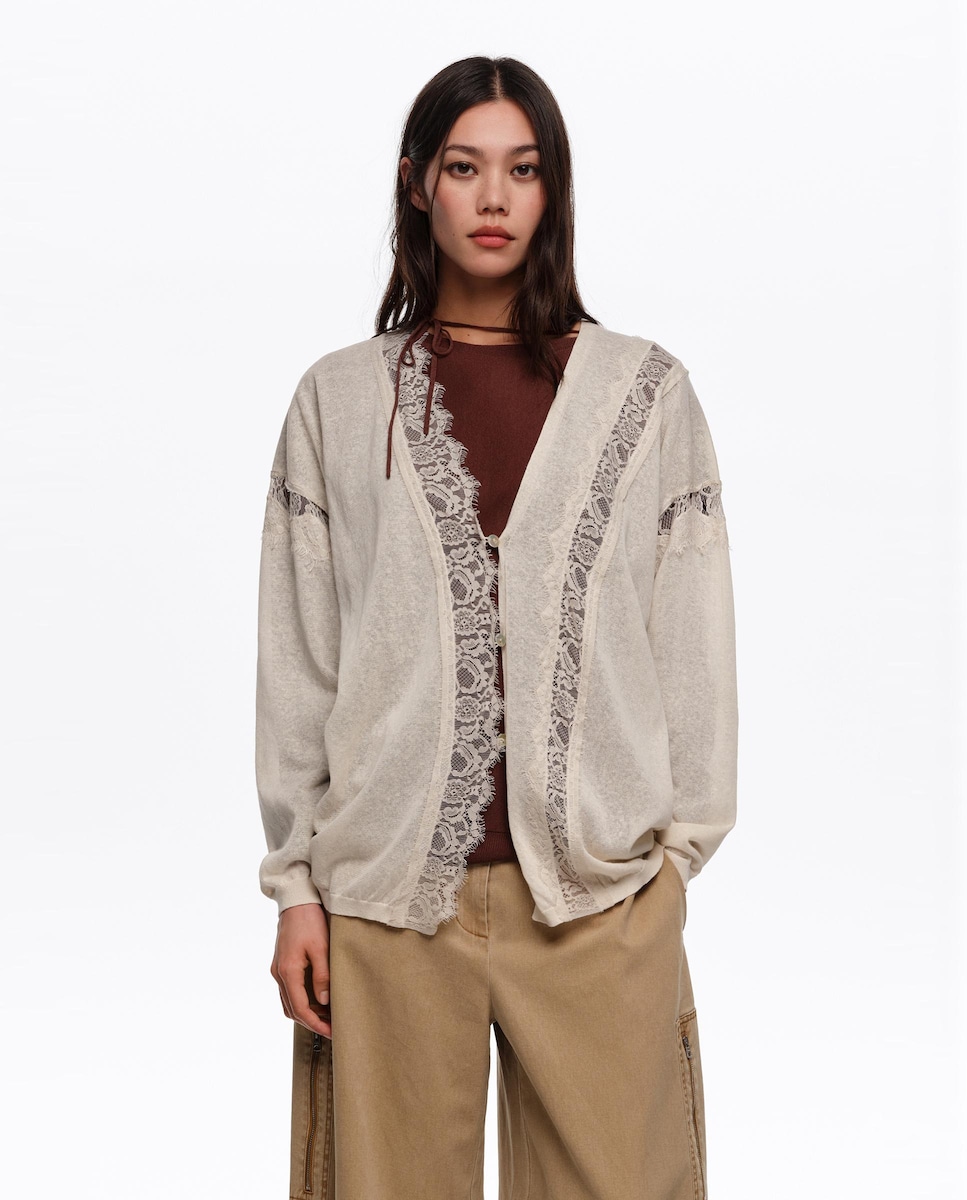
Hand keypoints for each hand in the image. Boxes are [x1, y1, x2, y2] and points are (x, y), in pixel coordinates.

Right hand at [270, 902, 331, 1038]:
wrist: (296, 901)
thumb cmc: (310, 921)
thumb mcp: (322, 948)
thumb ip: (322, 976)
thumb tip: (325, 1002)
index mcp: (288, 971)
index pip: (300, 1009)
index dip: (316, 1024)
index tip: (332, 1032)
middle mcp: (278, 974)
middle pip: (292, 1010)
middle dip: (311, 1022)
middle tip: (333, 1027)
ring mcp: (278, 969)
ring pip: (289, 1002)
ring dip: (306, 1013)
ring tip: (328, 1016)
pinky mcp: (281, 964)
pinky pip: (288, 991)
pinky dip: (301, 1000)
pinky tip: (318, 1000)